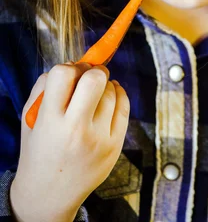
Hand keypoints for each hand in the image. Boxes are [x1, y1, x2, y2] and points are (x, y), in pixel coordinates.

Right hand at [10, 62, 129, 221]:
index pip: (63, 74)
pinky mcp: (115, 145)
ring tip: (94, 92)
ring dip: (104, 84)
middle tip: (87, 77)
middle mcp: (76, 130)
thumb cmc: (39, 150)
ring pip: (111, 90)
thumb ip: (44, 87)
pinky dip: (118, 93)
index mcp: (49, 121)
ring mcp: (99, 138)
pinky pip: (124, 105)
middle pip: (95, 78)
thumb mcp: (30, 119)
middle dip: (92, 71)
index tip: (69, 75)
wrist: (49, 195)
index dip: (68, 68)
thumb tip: (73, 63)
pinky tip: (110, 94)